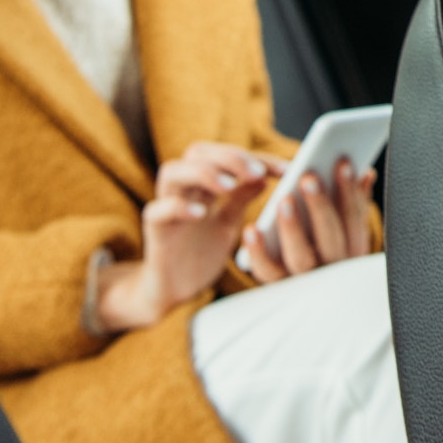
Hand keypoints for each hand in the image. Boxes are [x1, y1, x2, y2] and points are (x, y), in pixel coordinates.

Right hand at [97, 142, 284, 331]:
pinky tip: (200, 214)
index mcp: (204, 183)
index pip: (230, 156)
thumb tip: (264, 175)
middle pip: (198, 153)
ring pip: (173, 171)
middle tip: (256, 171)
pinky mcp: (154, 229)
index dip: (260, 158)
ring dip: (203, 173)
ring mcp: (165, 205)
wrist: (176, 290)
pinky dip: (178, 207)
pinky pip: (157, 210)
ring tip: (229, 186)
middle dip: (229, 157)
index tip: (287, 170)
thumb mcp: (229, 222)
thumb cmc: (201, 251)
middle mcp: (183, 188)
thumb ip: (242, 197)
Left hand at [237, 159, 376, 283]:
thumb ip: (355, 204)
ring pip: (301, 257)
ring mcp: (305, 281)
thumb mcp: (347, 232)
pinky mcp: (278, 286)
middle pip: (330, 239)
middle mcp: (333, 269)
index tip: (343, 163)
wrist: (308, 303)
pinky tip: (252, 228)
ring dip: (293, 227)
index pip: (354, 220)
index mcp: (353, 252)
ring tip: (284, 199)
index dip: (350, 192)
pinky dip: (258, 251)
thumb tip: (366, 173)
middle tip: (308, 177)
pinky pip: (267, 271)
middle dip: (321, 206)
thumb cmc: (328, 250)